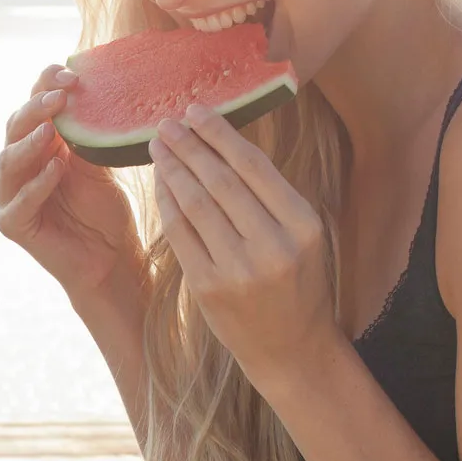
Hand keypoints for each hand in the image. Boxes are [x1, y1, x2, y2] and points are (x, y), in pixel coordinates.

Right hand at [0, 63, 143, 306]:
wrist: (110, 255)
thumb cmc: (102, 206)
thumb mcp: (97, 160)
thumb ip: (86, 130)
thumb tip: (92, 83)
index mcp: (36, 142)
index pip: (32, 104)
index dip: (44, 85)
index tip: (70, 73)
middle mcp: (17, 164)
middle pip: (15, 126)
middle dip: (36, 108)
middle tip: (60, 97)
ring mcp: (10, 194)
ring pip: (8, 160)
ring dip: (29, 142)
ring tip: (50, 130)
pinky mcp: (13, 224)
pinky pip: (17, 202)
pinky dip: (36, 185)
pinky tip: (56, 169)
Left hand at [147, 101, 337, 384]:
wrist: (290, 349)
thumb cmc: (297, 285)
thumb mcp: (302, 237)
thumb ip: (271, 197)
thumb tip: (224, 143)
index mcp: (303, 225)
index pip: (254, 167)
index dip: (220, 134)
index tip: (197, 110)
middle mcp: (272, 246)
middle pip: (220, 181)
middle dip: (189, 145)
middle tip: (167, 122)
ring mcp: (238, 269)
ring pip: (195, 204)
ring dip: (172, 168)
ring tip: (158, 144)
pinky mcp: (208, 287)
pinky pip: (180, 234)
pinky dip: (167, 203)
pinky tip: (160, 182)